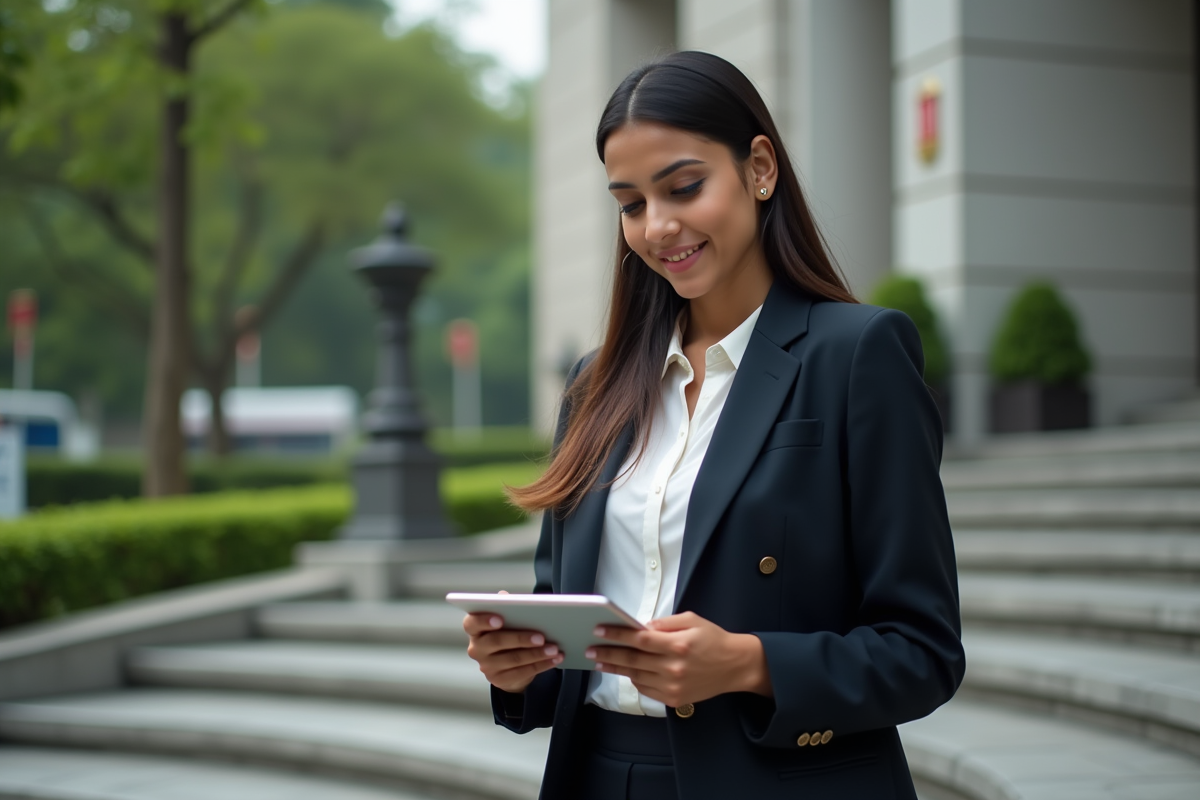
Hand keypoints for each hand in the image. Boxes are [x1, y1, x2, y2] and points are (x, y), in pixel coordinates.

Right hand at [463, 591, 563, 692]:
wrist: (506, 665)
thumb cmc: (506, 634)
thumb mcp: (506, 620)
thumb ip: (505, 607)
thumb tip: (504, 595)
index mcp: (475, 629)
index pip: (471, 623)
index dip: (483, 620)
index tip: (500, 618)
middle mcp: (476, 648)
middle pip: (496, 642)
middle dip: (521, 639)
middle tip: (541, 637)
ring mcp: (486, 666)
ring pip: (513, 659)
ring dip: (536, 654)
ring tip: (554, 649)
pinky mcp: (499, 680)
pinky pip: (522, 673)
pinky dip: (541, 665)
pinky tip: (554, 660)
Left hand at [585, 611, 772, 707]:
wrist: (735, 666)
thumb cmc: (713, 639)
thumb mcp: (691, 620)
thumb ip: (664, 624)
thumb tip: (640, 627)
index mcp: (678, 645)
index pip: (639, 639)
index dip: (616, 634)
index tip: (598, 630)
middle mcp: (674, 667)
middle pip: (632, 660)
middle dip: (608, 653)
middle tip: (590, 649)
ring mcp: (673, 686)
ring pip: (636, 676)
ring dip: (617, 668)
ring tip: (601, 660)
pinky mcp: (674, 699)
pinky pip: (646, 689)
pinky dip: (634, 680)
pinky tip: (626, 671)